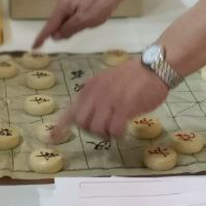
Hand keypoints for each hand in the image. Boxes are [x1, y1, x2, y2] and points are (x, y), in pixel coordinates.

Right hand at [33, 0, 118, 48]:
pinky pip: (73, 17)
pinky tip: (90, 19)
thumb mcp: (84, 20)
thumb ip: (69, 29)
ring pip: (66, 21)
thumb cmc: (99, 4)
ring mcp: (71, 2)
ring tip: (90, 20)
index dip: (42, 37)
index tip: (34, 47)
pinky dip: (78, 22)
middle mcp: (63, 2)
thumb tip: (55, 36)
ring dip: (74, 26)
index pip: (50, 25)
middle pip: (57, 23)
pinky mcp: (78, 3)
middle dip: (64, 31)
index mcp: (62, 6)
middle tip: (82, 28)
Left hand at [52, 58, 167, 140]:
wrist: (154, 66)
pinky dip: (118, 134)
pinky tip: (124, 128)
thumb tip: (85, 117)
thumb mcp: (106, 82)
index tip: (51, 139)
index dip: (60, 127)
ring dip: (106, 133)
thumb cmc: (132, 76)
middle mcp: (96, 93)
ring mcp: (110, 100)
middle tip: (105, 127)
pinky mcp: (125, 106)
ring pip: (97, 129)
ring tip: (117, 126)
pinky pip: (114, 130)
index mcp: (90, 87)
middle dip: (91, 130)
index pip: (71, 110)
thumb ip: (95, 96)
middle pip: (82, 123)